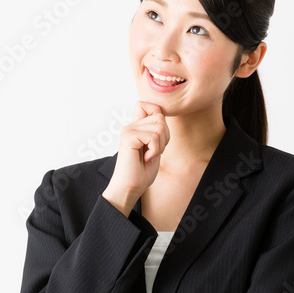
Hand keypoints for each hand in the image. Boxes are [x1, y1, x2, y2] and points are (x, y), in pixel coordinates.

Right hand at [102, 101, 169, 215]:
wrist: (130, 187)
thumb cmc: (141, 172)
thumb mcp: (154, 148)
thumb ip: (156, 131)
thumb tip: (161, 115)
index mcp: (136, 127)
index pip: (148, 105)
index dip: (158, 115)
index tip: (157, 137)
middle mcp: (131, 126)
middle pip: (160, 117)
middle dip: (165, 136)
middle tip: (154, 152)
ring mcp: (129, 130)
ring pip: (159, 126)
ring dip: (160, 145)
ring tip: (149, 155)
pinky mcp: (128, 136)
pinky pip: (153, 136)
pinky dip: (155, 150)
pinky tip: (146, 158)